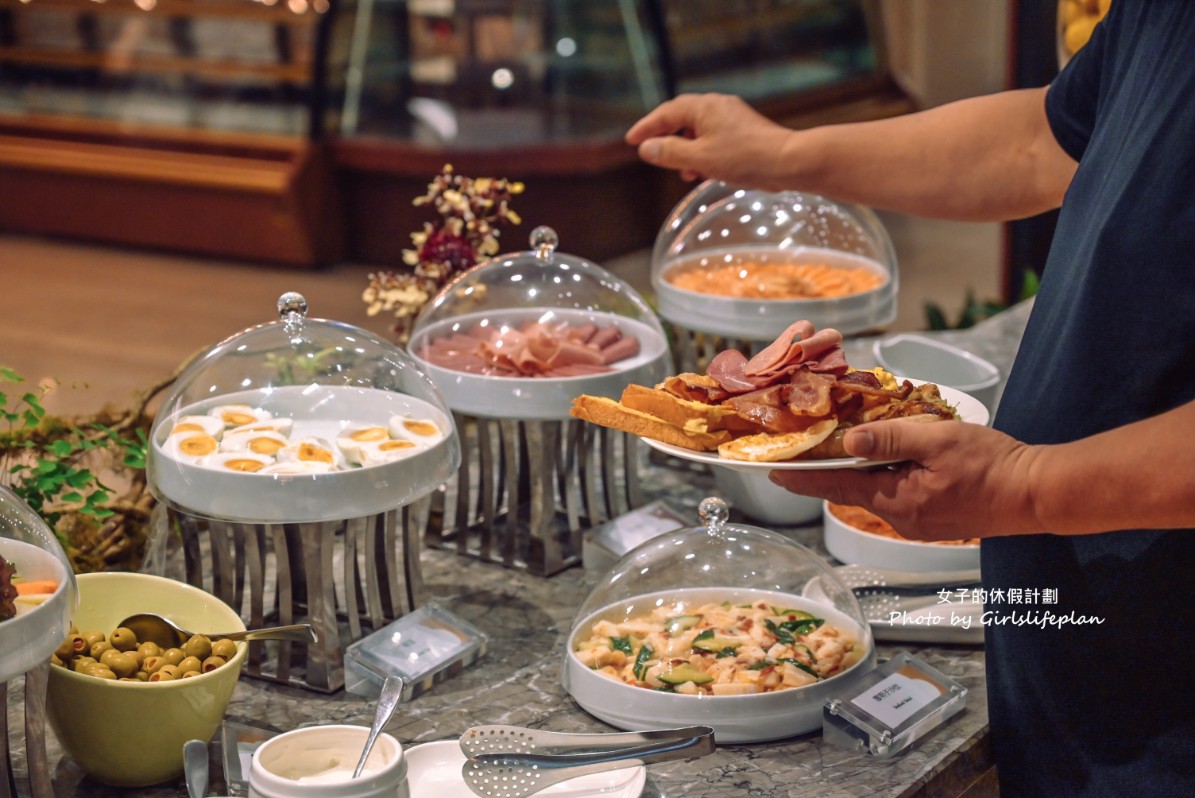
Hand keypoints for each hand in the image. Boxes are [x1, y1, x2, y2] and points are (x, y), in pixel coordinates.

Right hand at [625, 94, 794, 188]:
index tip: (631, 140)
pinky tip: (701, 171)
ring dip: (684, 149)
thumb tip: (646, 148)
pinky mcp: (743, 131)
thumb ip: (670, 153)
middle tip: (649, 152)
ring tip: (679, 171)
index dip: (646, 128)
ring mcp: (731, 117)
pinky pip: (713, 138)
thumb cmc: (744, 157)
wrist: (786, 162)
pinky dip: (701, 152)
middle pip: (681, 118)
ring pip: (698, 130)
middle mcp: (716, 106)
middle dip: (665, 137)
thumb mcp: (700, 158)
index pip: (666, 114)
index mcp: (703, 107)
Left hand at [768, 419, 1044, 540]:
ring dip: (857, 473)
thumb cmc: (993, 464)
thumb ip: (891, 439)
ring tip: (838, 449)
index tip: (771, 472)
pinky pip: (897, 495)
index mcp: (896, 500)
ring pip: (875, 492)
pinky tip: (885, 460)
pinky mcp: (935, 519)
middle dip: (826, 472)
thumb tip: (850, 442)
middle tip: (799, 452)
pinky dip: (883, 477)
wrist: (1038, 493)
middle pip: (852, 491)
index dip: (802, 478)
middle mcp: (901, 518)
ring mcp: (918, 522)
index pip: (836, 487)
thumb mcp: (938, 440)